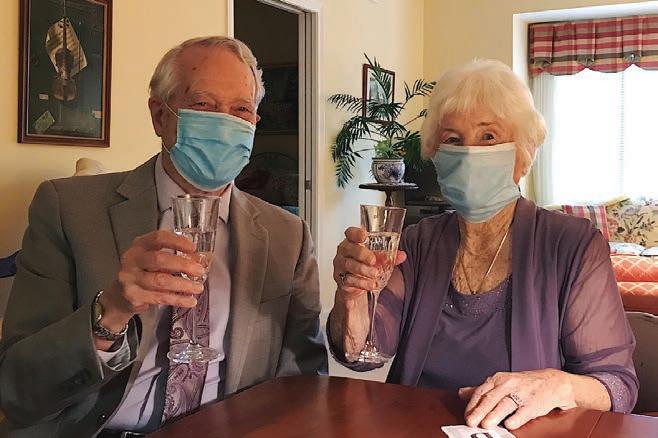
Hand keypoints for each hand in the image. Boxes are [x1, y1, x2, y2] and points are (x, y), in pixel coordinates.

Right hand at [100, 230, 205, 332]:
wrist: (119, 296)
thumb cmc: (142, 273)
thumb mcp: (154, 260)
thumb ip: (174, 256)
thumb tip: (199, 259)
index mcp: (139, 246)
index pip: (158, 238)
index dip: (177, 242)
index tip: (193, 248)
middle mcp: (132, 259)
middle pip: (159, 259)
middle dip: (183, 265)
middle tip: (199, 271)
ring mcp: (130, 278)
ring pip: (161, 281)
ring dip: (183, 285)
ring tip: (198, 288)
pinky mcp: (133, 296)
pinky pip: (160, 297)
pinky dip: (178, 299)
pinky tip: (189, 300)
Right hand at [332, 227, 405, 299]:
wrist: (355, 287)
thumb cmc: (364, 267)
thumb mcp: (378, 260)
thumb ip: (389, 257)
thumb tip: (402, 255)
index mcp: (352, 243)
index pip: (350, 233)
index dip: (356, 233)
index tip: (364, 235)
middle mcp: (344, 253)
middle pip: (348, 248)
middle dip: (362, 254)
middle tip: (373, 260)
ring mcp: (340, 266)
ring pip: (348, 265)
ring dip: (363, 269)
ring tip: (375, 274)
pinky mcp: (341, 280)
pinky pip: (349, 280)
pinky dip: (361, 283)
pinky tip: (370, 284)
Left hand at [458, 369, 576, 429]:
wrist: (552, 382)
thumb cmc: (523, 384)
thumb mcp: (501, 382)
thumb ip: (481, 389)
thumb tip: (461, 393)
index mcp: (498, 379)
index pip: (481, 392)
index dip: (472, 405)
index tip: (466, 416)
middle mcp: (509, 384)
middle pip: (491, 398)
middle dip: (480, 411)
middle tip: (471, 422)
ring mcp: (522, 393)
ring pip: (505, 404)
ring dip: (495, 415)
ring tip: (486, 425)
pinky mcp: (534, 403)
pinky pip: (524, 411)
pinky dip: (516, 418)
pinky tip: (509, 424)